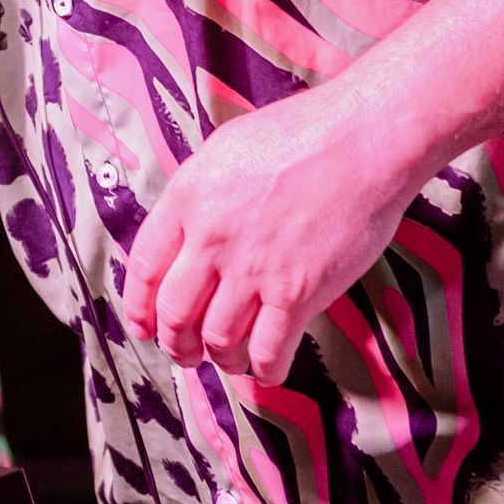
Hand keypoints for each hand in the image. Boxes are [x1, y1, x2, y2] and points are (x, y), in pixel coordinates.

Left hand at [122, 85, 425, 387]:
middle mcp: (211, 237)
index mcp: (188, 197)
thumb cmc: (304, 133)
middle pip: (174, 312)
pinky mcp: (297, 293)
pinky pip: (267, 351)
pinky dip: (262, 370)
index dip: (139, 307)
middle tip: (185, 352)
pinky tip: (267, 367)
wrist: (364, 140)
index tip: (144, 326)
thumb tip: (189, 231)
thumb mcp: (227, 149)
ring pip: (217, 339)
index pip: (144, 267)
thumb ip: (201, 194)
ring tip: (229, 359)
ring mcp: (253, 268)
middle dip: (176, 343)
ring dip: (219, 359)